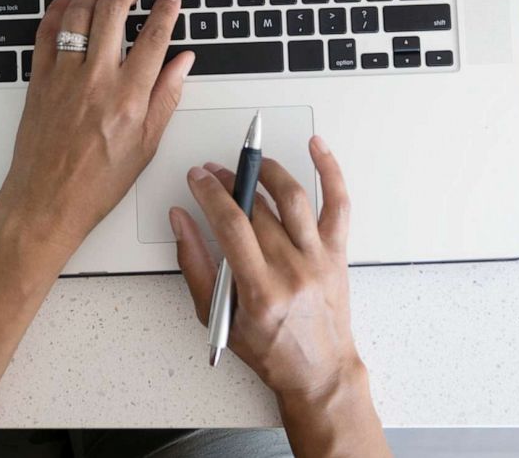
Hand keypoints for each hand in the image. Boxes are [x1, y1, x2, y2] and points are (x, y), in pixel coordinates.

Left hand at [0, 0, 194, 254]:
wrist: (47, 202)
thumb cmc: (96, 183)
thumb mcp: (146, 146)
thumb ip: (166, 97)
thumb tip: (183, 62)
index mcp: (129, 97)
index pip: (154, 38)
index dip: (166, 10)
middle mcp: (96, 80)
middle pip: (112, 13)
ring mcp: (63, 77)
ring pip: (78, 15)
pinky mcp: (39, 80)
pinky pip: (46, 33)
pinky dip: (57, 10)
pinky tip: (68, 2)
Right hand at [172, 137, 363, 405]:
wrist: (319, 371)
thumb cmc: (270, 350)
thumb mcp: (216, 317)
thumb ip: (194, 264)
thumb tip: (180, 220)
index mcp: (260, 290)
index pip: (231, 225)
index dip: (210, 193)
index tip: (197, 178)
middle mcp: (292, 271)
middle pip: (259, 209)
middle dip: (231, 182)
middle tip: (215, 173)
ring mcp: (319, 259)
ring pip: (294, 198)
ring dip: (269, 172)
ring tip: (251, 163)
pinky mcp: (337, 253)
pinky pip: (338, 204)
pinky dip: (330, 171)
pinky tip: (317, 147)